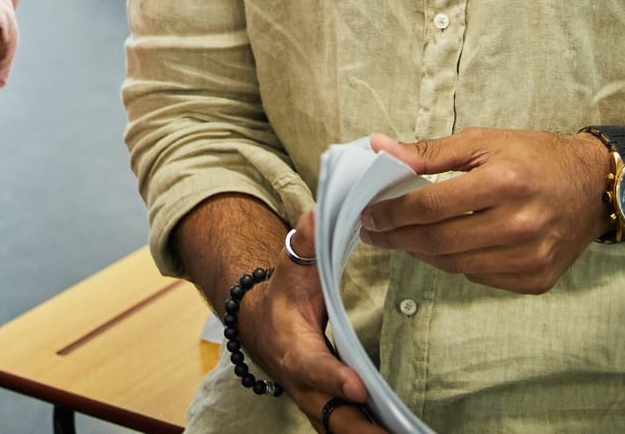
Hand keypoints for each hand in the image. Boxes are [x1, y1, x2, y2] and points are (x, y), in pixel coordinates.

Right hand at [237, 214, 382, 432]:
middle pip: (333, 418)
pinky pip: (349, 432)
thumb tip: (319, 212)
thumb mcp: (291, 267)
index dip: (334, 379)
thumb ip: (307, 242)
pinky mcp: (328, 414)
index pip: (314, 367)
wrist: (260, 328)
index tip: (358, 387)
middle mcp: (304, 385)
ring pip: (343, 432)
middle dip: (364, 431)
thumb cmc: (283, 297)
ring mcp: (316, 404)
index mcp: (294, 349)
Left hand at [361, 129, 608, 294]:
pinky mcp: (536, 279)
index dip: (392, 212)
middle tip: (374, 232)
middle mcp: (520, 224)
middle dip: (398, 238)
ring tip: (403, 238)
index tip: (369, 213)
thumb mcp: (483, 141)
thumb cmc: (535, 157)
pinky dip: (457, 263)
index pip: (431, 205)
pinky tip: (447, 246)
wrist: (595, 186)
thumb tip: (380, 148)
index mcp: (504, 182)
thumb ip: (429, 151)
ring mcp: (530, 257)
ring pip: (455, 265)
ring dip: (422, 253)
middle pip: (439, 241)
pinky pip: (480, 277)